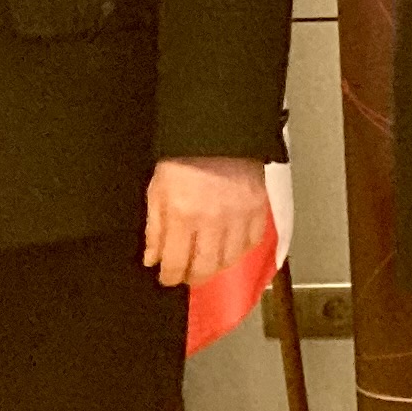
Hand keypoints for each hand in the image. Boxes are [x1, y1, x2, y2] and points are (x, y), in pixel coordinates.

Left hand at [144, 155, 268, 289]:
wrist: (219, 132)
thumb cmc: (185, 158)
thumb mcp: (157, 189)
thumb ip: (155, 227)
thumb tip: (153, 258)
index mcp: (183, 214)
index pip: (176, 262)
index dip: (170, 276)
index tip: (167, 277)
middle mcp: (213, 220)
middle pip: (206, 268)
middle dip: (193, 277)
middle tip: (187, 275)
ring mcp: (239, 216)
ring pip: (230, 260)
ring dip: (216, 266)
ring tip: (207, 262)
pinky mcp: (258, 210)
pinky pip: (252, 243)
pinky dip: (240, 250)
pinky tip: (229, 246)